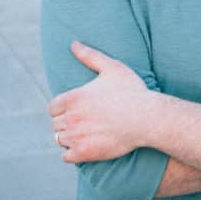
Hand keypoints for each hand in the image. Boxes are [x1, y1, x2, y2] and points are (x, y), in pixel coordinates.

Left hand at [48, 41, 153, 163]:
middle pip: (55, 125)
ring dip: (68, 137)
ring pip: (60, 140)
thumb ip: (90, 55)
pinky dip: (71, 153)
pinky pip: (66, 156)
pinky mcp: (84, 153)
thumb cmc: (132, 91)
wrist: (148, 118)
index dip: (63, 109)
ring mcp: (76, 136)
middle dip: (66, 123)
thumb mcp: (112, 68)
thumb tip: (73, 43)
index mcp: (73, 98)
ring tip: (84, 133)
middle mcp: (71, 118)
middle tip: (83, 122)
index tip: (75, 109)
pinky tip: (84, 146)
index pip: (53, 108)